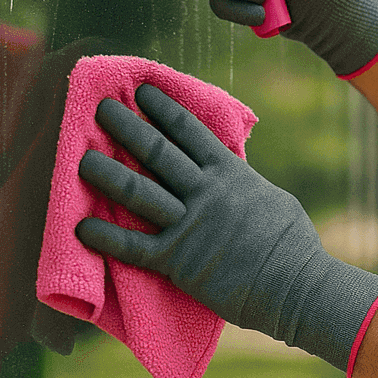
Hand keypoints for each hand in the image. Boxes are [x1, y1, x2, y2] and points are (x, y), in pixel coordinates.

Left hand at [74, 83, 377, 370]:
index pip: (190, 131)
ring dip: (107, 173)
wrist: (296, 286)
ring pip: (139, 191)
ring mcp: (191, 225)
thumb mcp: (271, 199)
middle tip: (100, 107)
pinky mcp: (179, 261)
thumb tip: (230, 172)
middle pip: (158, 151)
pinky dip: (107, 237)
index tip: (141, 91)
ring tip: (81, 158)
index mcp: (232, 173)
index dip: (163, 108)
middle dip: (127, 127)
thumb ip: (243, 184)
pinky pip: (134, 246)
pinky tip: (82, 227)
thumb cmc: (292, 245)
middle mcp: (207, 192)